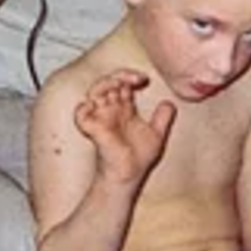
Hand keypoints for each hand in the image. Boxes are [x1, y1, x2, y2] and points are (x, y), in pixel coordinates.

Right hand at [74, 69, 176, 186]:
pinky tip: (97, 104)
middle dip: (120, 75)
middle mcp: (111, 111)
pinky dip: (84, 107)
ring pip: (94, 91)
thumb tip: (170, 103)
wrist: (130, 176)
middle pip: (108, 82)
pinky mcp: (93, 129)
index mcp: (124, 109)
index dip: (131, 76)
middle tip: (135, 79)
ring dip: (105, 83)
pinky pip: (80, 114)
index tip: (144, 79)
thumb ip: (163, 118)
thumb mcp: (157, 134)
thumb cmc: (138, 159)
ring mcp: (101, 118)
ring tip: (119, 84)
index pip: (123, 83)